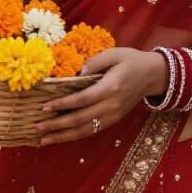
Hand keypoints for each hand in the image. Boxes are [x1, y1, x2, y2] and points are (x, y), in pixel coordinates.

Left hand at [33, 48, 166, 146]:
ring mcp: (113, 115)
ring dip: (63, 136)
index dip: (62, 105)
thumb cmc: (132, 60)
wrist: (154, 75)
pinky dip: (75, 136)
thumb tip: (77, 73)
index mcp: (110, 88)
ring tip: (44, 139)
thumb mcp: (114, 53)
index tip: (44, 107)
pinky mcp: (114, 120)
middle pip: (80, 119)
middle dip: (57, 125)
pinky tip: (61, 137)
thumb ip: (95, 62)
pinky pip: (92, 130)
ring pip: (85, 130)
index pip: (81, 100)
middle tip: (37, 127)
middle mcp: (111, 105)